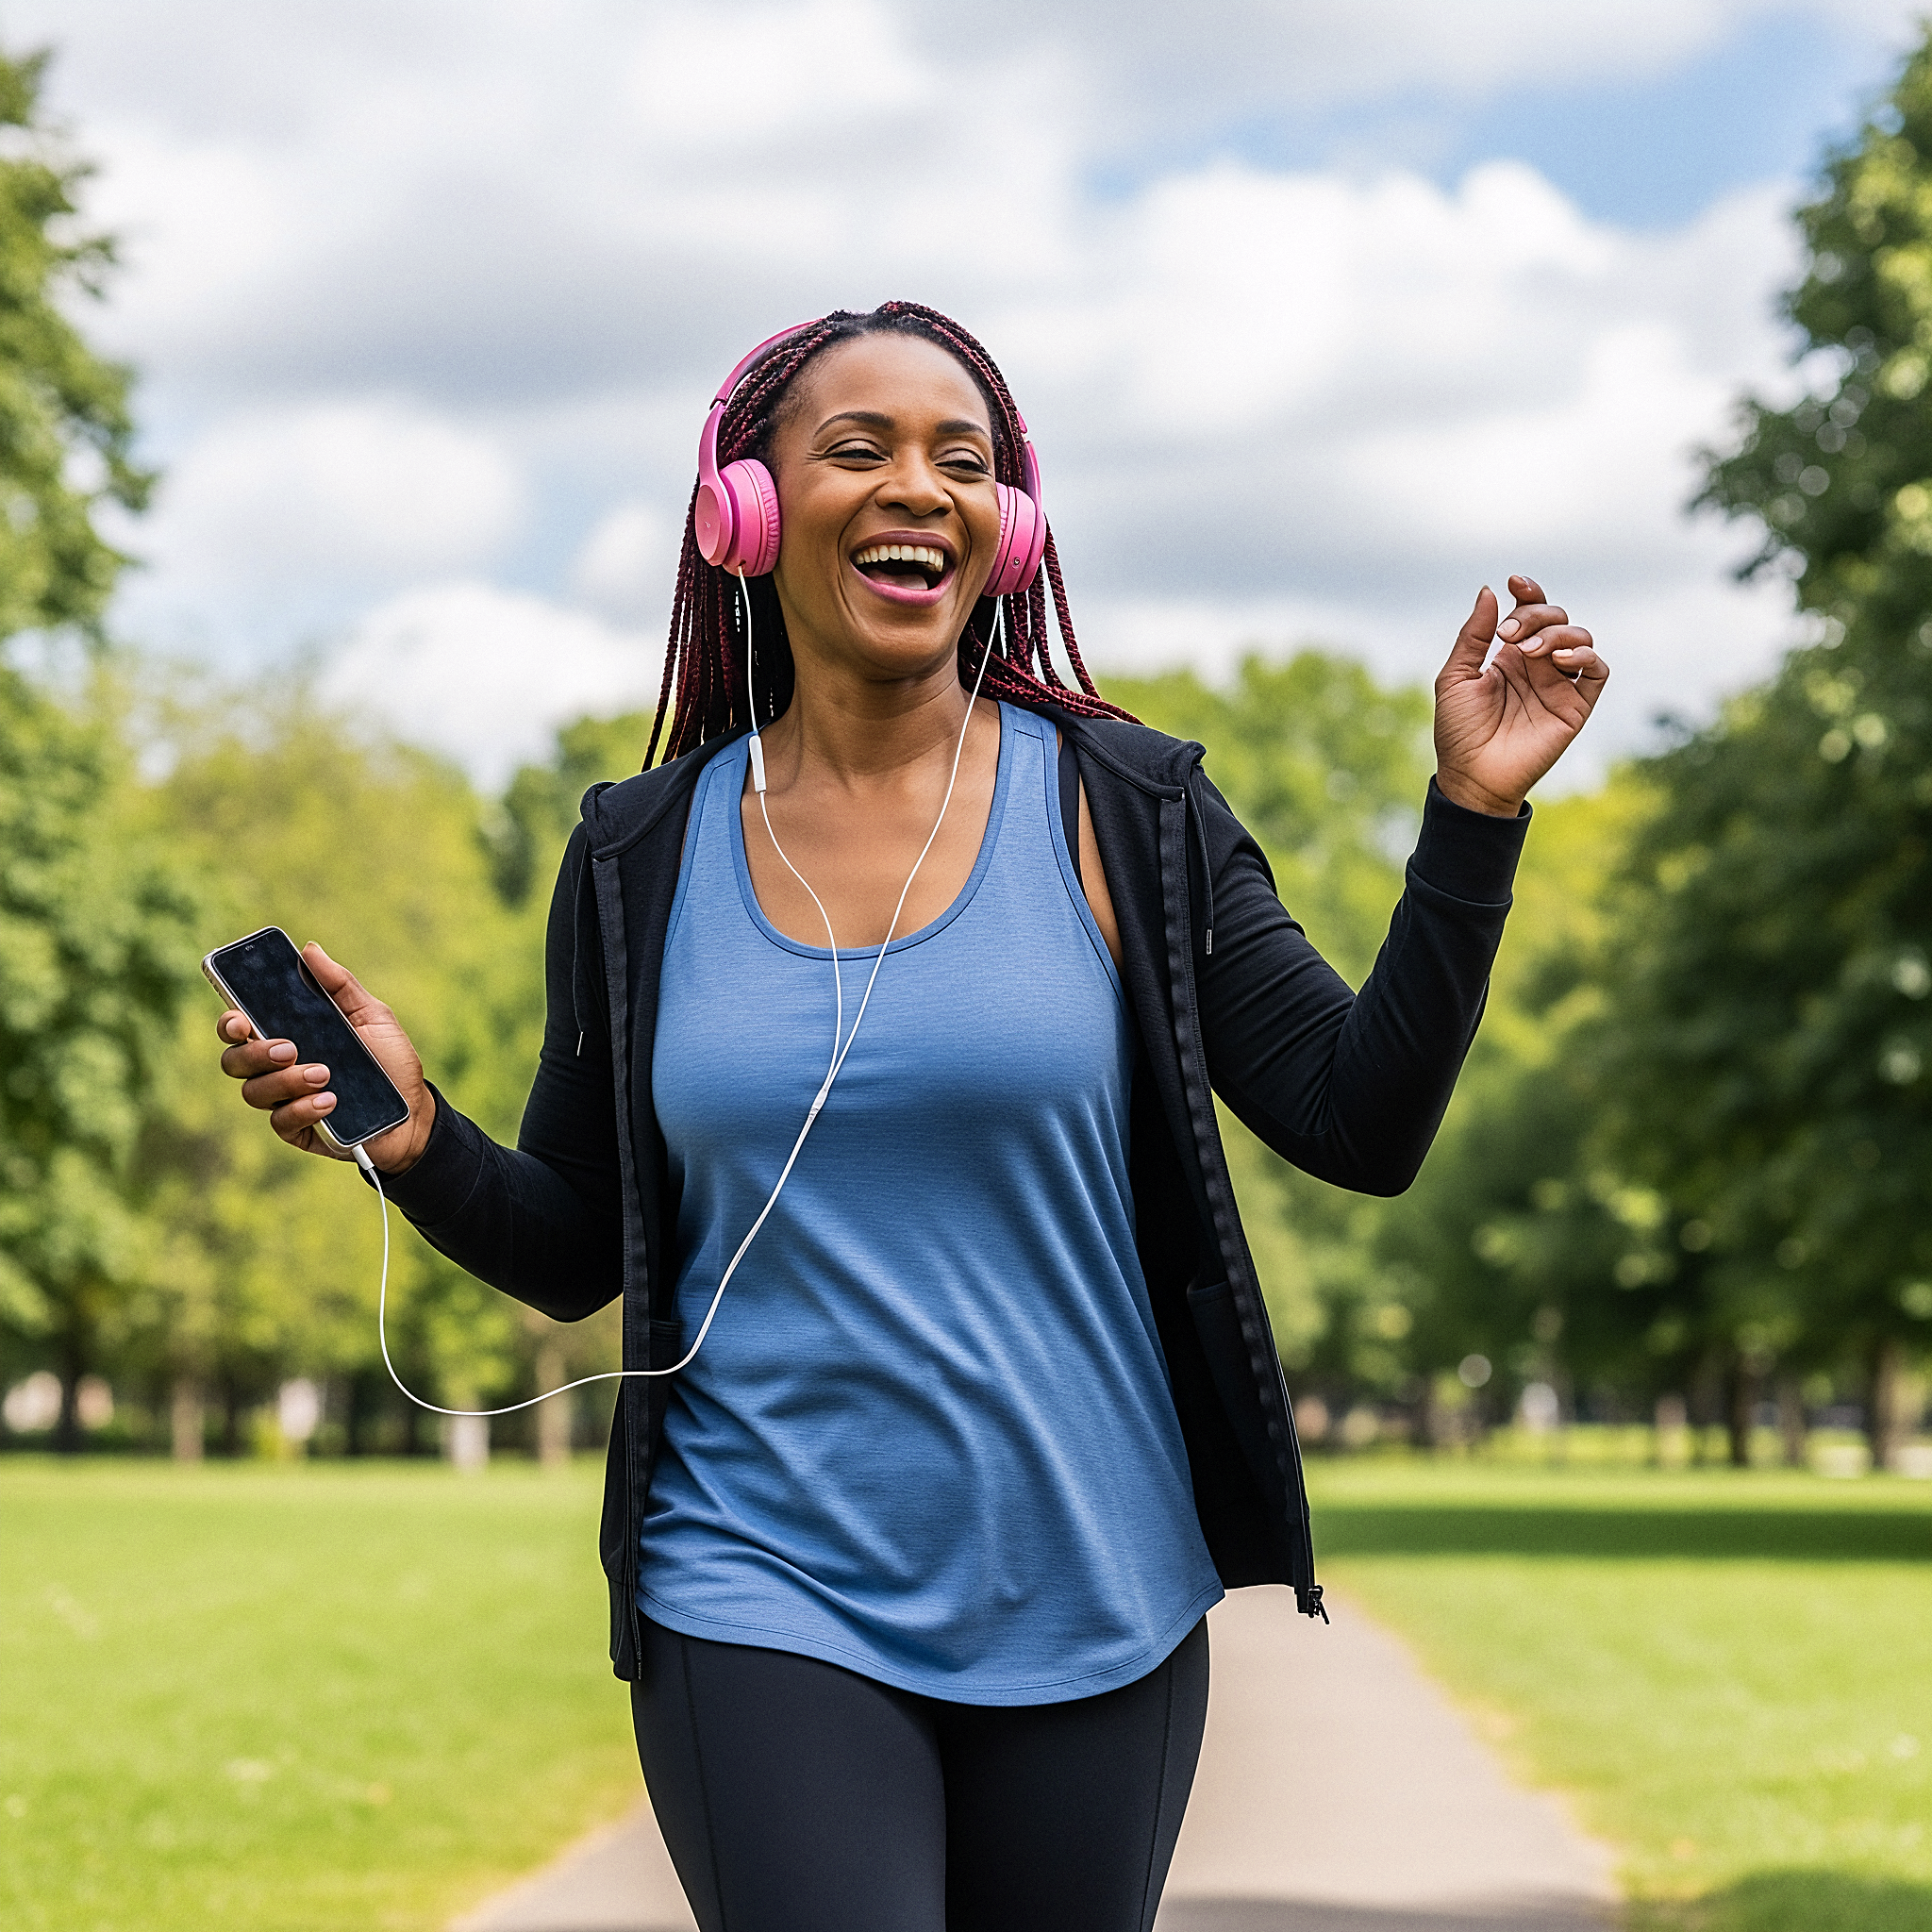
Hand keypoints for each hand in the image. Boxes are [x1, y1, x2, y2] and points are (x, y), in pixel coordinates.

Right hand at [215, 942, 433, 1174]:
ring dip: (286, 1081)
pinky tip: (331, 1101)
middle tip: (289, 1048)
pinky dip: (303, 1109)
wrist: (414, 1112)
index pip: (240, 1028)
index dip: (229, 1022)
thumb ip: (340, 985)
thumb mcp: (373, 1016)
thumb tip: (309, 950)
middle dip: (254, 1053)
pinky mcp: (298, 1130)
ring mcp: (284, 1100)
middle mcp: (278, 1068)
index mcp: (289, 1035)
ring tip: (324, 1074)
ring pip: (254, 1092)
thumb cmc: (390, 1061)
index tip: (239, 1018)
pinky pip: (281, 1121)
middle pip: (235, 1061)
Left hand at [1433, 575, 1607, 815]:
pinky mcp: (1576, 706)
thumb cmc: (1458, 732)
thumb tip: (1490, 591)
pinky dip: (1584, 655)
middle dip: (1535, 614)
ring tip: (1530, 651)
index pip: (1530, 612)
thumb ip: (1472, 636)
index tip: (1515, 582)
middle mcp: (1537, 666)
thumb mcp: (1455, 678)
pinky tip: (1557, 659)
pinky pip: (1597, 670)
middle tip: (1509, 635)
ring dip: (1558, 633)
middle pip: (1556, 618)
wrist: (1472, 777)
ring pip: (1579, 637)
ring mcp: (1559, 685)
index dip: (1529, 593)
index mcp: (1510, 656)